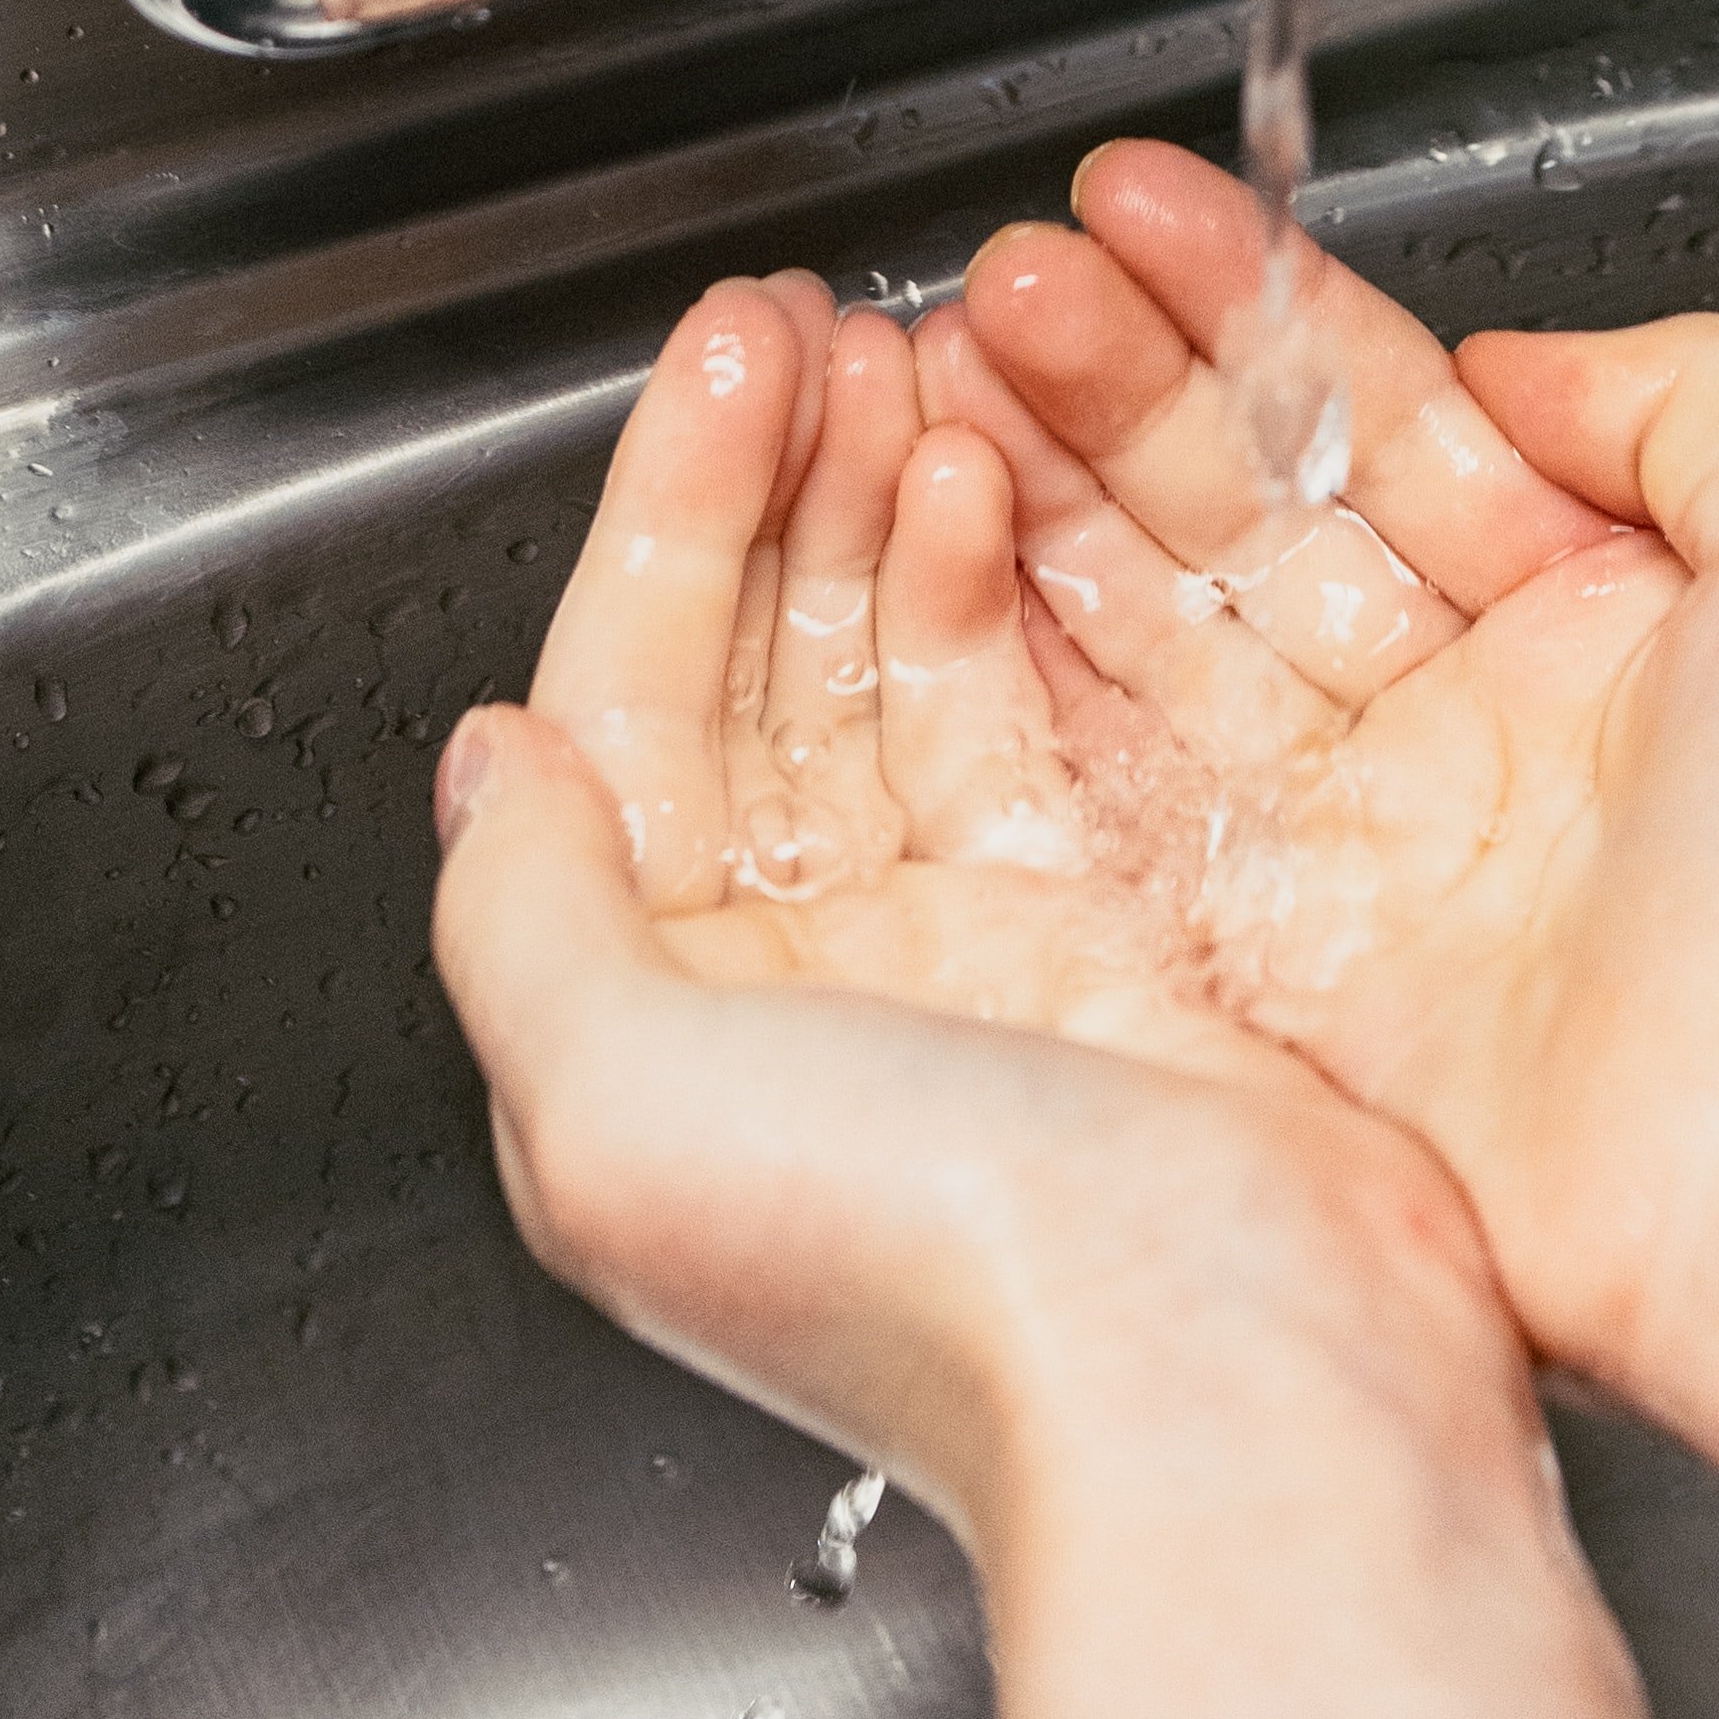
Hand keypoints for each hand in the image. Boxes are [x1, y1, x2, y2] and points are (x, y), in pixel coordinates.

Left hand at [431, 268, 1693, 1718]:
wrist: (1233, 1401)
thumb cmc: (929, 1287)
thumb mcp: (612, 1106)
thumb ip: (520, 917)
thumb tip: (485, 762)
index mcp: (663, 1032)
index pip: (627, 702)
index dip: (663, 515)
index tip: (722, 357)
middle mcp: (806, 987)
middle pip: (766, 665)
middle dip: (784, 479)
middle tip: (827, 318)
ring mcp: (973, 955)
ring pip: (902, 664)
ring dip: (895, 498)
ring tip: (925, 352)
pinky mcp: (1124, 936)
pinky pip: (1041, 710)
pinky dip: (1015, 584)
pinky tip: (1009, 475)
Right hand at [926, 143, 1718, 1458]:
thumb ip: (1686, 392)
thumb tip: (1520, 360)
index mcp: (1592, 619)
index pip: (1375, 417)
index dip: (1248, 305)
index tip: (1135, 207)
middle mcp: (1466, 732)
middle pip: (1245, 515)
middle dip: (1114, 382)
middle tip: (1006, 274)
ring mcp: (1364, 858)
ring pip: (1163, 637)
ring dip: (1045, 496)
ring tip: (946, 361)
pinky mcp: (1281, 985)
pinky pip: (1122, 808)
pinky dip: (1031, 678)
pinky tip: (951, 549)